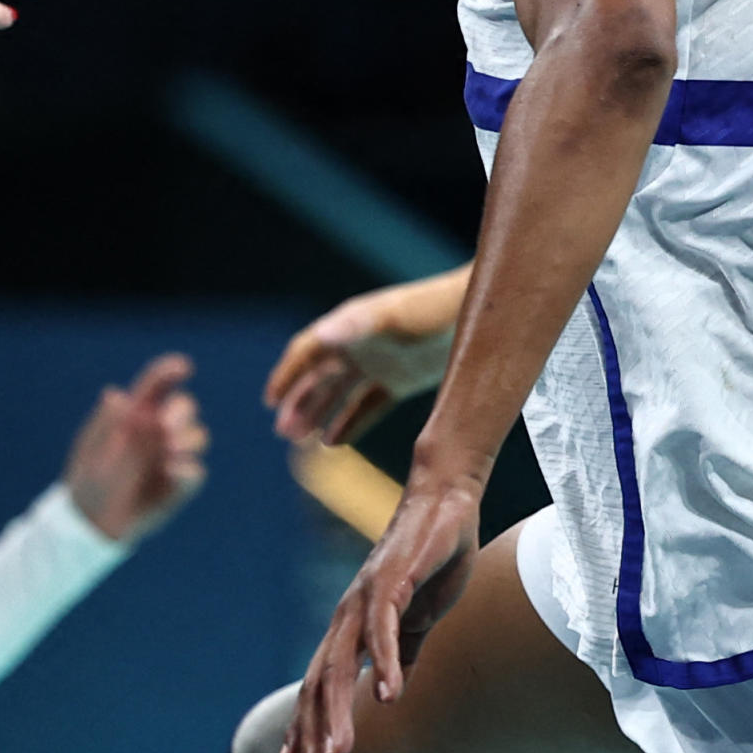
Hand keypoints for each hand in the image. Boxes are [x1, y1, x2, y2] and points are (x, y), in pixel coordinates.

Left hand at [63, 353, 208, 541]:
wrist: (94, 522)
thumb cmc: (90, 479)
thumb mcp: (93, 449)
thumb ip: (108, 425)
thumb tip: (116, 394)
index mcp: (138, 414)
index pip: (159, 385)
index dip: (172, 371)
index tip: (184, 368)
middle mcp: (160, 431)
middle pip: (185, 407)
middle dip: (182, 411)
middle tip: (167, 424)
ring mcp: (173, 456)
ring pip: (198, 436)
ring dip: (188, 439)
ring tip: (170, 450)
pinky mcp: (182, 483)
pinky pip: (196, 471)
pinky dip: (187, 469)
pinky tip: (170, 471)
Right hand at [266, 272, 467, 445]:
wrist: (482, 312)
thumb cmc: (434, 309)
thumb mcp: (392, 317)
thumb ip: (356, 326)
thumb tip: (320, 335)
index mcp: (350, 326)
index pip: (306, 351)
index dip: (286, 375)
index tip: (270, 400)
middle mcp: (360, 345)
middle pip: (318, 377)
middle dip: (299, 402)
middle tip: (284, 432)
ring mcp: (380, 363)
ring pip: (339, 394)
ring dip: (318, 414)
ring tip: (300, 440)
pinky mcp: (402, 380)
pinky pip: (368, 406)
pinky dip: (350, 423)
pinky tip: (333, 443)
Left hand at [288, 467, 481, 752]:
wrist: (446, 500)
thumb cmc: (433, 557)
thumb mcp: (419, 616)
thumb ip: (403, 649)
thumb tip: (394, 685)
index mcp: (352, 627)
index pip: (319, 685)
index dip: (306, 726)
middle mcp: (347, 616)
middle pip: (319, 684)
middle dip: (312, 733)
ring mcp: (363, 599)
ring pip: (340, 666)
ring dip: (337, 714)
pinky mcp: (390, 582)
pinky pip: (382, 632)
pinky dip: (383, 666)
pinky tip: (389, 697)